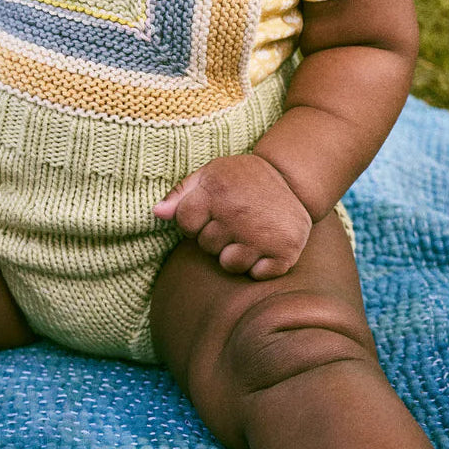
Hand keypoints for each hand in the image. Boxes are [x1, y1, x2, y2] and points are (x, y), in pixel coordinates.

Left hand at [153, 154, 311, 279]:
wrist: (292, 178)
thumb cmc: (242, 178)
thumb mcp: (210, 174)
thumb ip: (180, 193)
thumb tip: (156, 213)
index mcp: (216, 191)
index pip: (184, 223)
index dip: (195, 219)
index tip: (212, 209)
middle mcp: (237, 214)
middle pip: (206, 245)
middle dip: (216, 235)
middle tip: (236, 218)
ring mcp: (262, 235)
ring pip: (229, 264)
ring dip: (236, 253)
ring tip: (249, 231)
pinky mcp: (284, 251)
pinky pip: (257, 275)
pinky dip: (261, 265)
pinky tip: (266, 243)